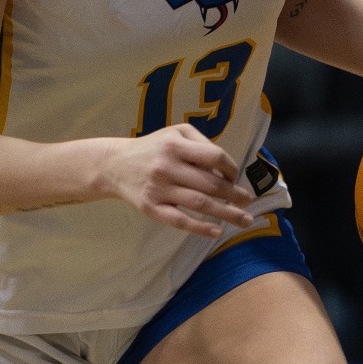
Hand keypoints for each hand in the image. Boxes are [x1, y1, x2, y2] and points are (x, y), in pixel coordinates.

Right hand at [101, 124, 255, 238]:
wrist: (114, 164)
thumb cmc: (153, 148)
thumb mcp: (175, 132)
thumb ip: (201, 143)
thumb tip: (226, 167)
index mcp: (176, 144)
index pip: (215, 156)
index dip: (231, 168)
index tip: (235, 177)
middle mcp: (167, 166)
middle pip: (211, 184)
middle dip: (235, 195)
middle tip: (248, 202)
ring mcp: (158, 188)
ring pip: (200, 204)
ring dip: (227, 213)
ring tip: (244, 220)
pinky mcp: (151, 207)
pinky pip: (180, 220)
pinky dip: (200, 227)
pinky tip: (216, 231)